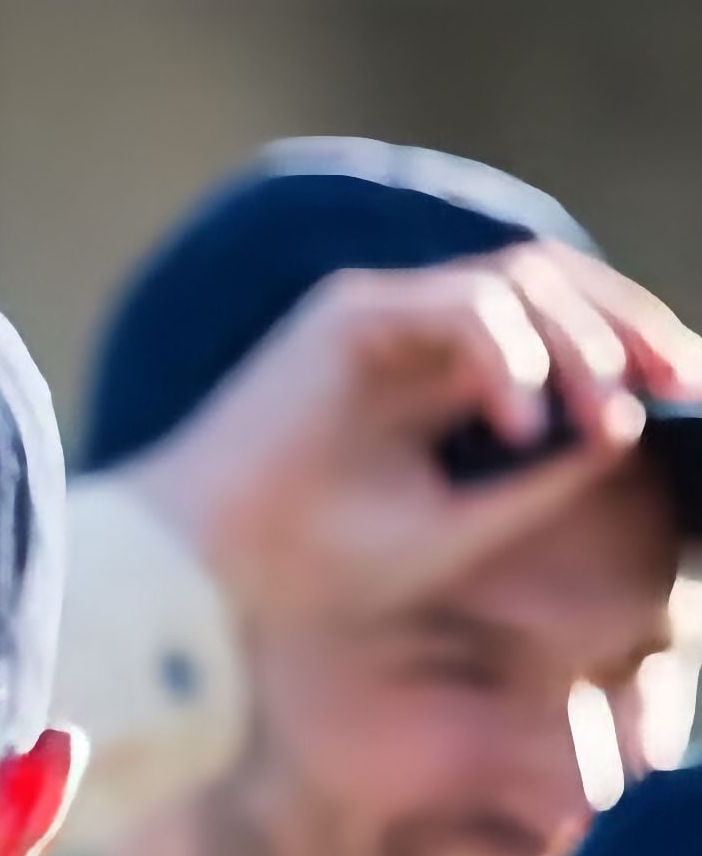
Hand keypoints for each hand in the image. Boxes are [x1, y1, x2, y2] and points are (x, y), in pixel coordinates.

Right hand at [106, 242, 701, 629]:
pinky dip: (509, 353)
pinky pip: (460, 305)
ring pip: (518, 279)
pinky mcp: (347, 319)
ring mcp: (379, 321)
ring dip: (581, 338)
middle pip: (552, 284)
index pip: (557, 328)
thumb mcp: (457, 524)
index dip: (631, 352)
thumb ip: (536, 476)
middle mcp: (411, 335)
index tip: (687, 399)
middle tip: (680, 385)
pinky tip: (523, 417)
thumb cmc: (308, 565)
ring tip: (601, 413)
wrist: (203, 576)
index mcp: (436, 378)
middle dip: (631, 327)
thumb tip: (625, 428)